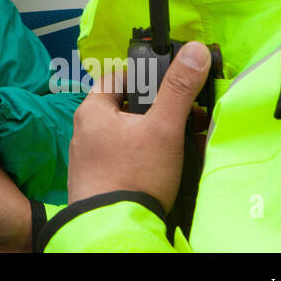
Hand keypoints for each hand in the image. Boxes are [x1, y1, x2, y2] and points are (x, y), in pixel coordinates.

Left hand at [67, 41, 211, 211]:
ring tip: (178, 145)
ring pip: (124, 135)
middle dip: (155, 112)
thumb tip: (196, 51)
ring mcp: (87, 158)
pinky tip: (161, 169)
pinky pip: (121, 159)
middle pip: (124, 108)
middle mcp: (84, 130)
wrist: (113, 229)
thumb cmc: (132, 175)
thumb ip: (179, 89)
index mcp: (92, 110)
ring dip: (151, 137)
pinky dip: (141, 159)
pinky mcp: (95, 180)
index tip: (170, 88)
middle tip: (182, 120)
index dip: (146, 78)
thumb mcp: (163, 128)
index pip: (118, 77)